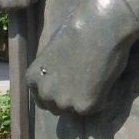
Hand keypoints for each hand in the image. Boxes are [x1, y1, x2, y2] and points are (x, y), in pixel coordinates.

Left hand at [27, 0, 138, 114]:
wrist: (98, 27)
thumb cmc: (77, 31)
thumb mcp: (52, 51)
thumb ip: (51, 70)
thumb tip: (58, 78)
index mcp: (33, 78)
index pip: (41, 98)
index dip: (55, 94)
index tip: (66, 88)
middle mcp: (46, 94)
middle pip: (56, 108)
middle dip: (68, 100)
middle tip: (82, 85)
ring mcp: (65, 102)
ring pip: (75, 111)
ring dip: (84, 100)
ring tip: (95, 81)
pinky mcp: (86, 106)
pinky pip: (96, 107)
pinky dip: (103, 98)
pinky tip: (105, 79)